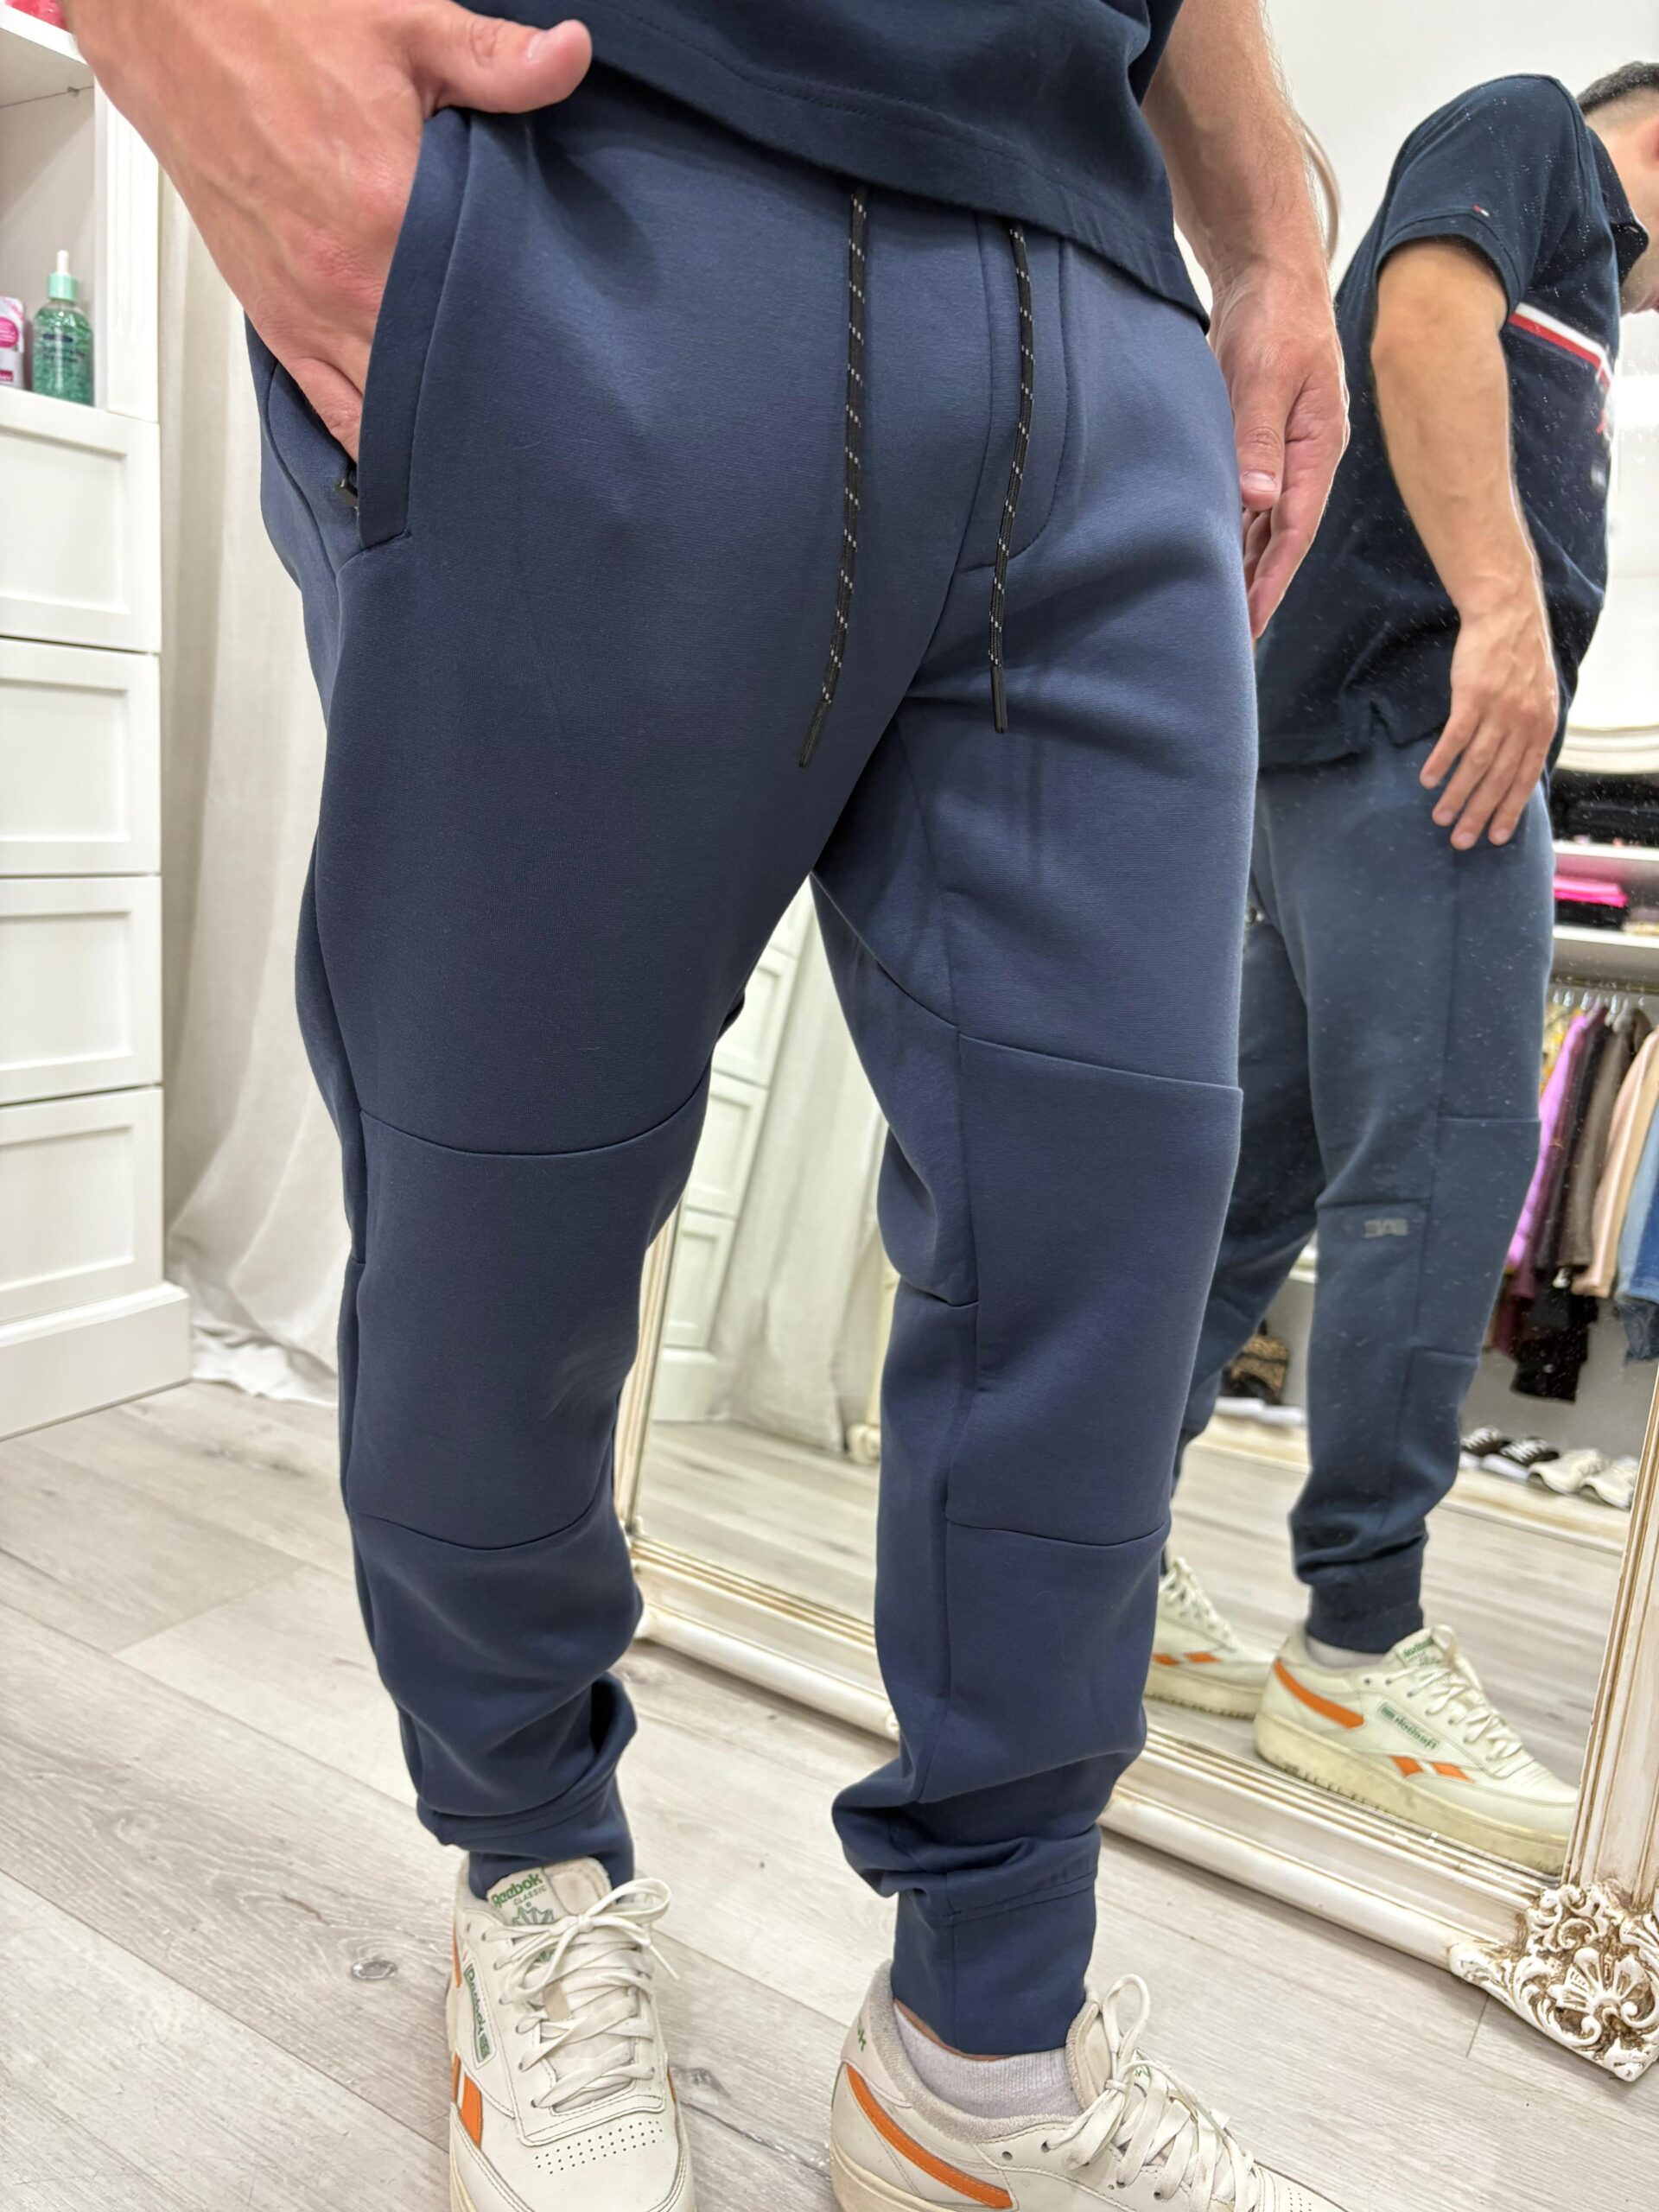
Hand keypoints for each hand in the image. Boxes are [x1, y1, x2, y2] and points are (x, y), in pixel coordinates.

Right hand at [66, 0, 591, 456]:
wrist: (174, 26)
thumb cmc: (279, 24)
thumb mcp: (406, 28)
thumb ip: (495, 60)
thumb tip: (570, 56)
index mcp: (389, 216)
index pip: (484, 318)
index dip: (530, 349)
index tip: (566, 366)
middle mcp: (347, 282)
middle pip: (438, 384)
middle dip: (488, 405)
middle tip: (539, 423)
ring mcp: (308, 312)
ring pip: (385, 416)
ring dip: (431, 432)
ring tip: (482, 447)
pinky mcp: (276, 323)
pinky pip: (329, 409)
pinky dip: (371, 436)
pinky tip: (411, 449)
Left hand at [1209, 264, 1347, 638]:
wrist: (1270, 278)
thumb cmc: (1273, 320)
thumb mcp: (1265, 375)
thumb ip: (1259, 437)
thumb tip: (1261, 499)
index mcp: (1318, 449)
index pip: (1294, 530)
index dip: (1272, 581)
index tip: (1252, 623)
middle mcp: (1305, 461)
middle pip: (1281, 540)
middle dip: (1259, 590)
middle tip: (1233, 644)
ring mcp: (1284, 455)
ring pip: (1264, 527)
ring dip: (1245, 570)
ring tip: (1223, 618)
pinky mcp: (1261, 445)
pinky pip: (1248, 505)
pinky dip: (1234, 537)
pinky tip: (1216, 563)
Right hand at [1420, 598, 1558, 847]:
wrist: (1507, 614)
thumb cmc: (1518, 657)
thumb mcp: (1539, 697)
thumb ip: (1529, 731)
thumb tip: (1517, 767)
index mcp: (1541, 726)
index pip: (1525, 778)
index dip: (1510, 810)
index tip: (1495, 838)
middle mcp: (1523, 722)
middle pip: (1499, 778)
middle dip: (1479, 813)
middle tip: (1461, 841)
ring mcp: (1498, 709)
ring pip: (1476, 764)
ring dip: (1457, 794)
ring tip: (1440, 818)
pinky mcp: (1473, 695)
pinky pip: (1455, 737)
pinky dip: (1441, 762)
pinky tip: (1428, 780)